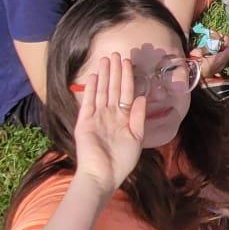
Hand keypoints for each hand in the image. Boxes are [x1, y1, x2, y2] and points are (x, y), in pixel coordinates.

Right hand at [71, 52, 146, 196]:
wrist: (102, 175)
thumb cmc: (122, 160)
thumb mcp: (136, 137)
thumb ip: (138, 117)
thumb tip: (144, 97)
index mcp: (123, 118)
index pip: (126, 93)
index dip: (128, 78)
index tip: (128, 62)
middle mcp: (110, 114)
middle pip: (113, 88)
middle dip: (115, 71)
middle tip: (116, 53)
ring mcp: (97, 117)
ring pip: (102, 91)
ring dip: (104, 75)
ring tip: (105, 59)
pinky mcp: (84, 122)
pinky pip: (88, 102)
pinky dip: (91, 90)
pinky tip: (95, 77)